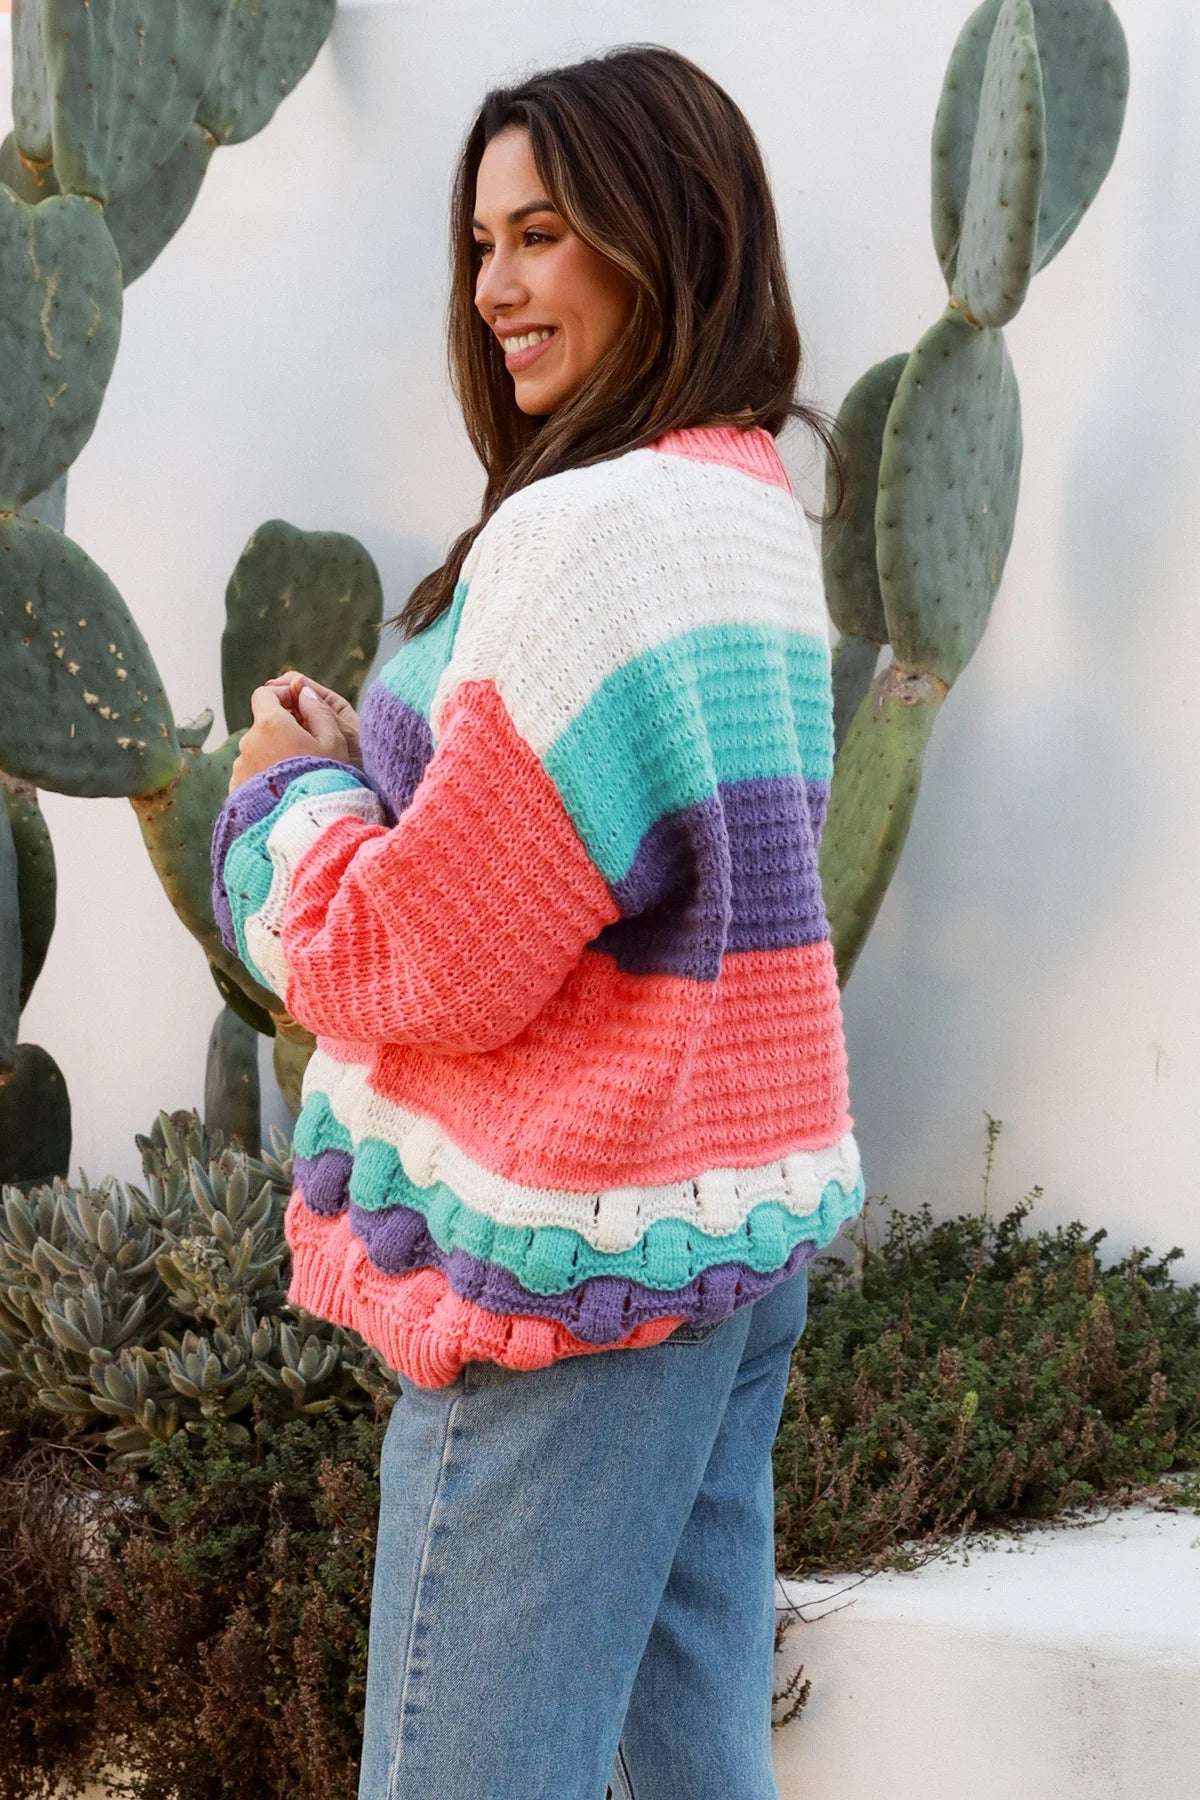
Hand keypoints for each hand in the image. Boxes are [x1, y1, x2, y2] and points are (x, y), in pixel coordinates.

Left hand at [227, 679, 357, 794]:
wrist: (308, 827)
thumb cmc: (326, 779)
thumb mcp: (334, 741)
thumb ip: (318, 710)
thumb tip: (303, 691)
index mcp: (270, 724)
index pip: (264, 694)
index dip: (282, 696)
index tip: (299, 707)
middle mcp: (249, 742)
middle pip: (263, 726)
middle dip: (281, 730)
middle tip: (307, 748)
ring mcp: (240, 767)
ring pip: (257, 752)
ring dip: (273, 755)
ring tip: (297, 776)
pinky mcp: (237, 790)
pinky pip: (251, 775)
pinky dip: (265, 777)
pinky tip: (284, 792)